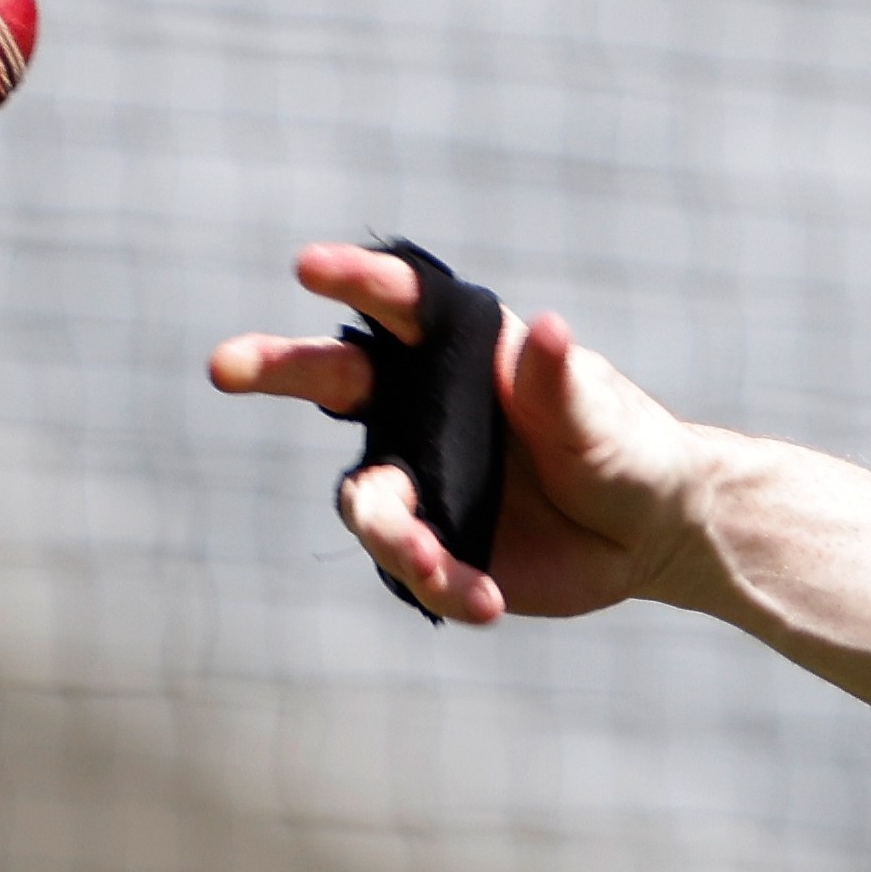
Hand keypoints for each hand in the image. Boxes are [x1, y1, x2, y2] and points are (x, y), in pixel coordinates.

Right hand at [206, 243, 721, 624]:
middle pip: (332, 379)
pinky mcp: (431, 543)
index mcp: (461, 354)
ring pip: (366, 499)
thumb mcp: (600, 417)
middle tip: (225, 366)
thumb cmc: (623, 447)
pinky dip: (441, 586)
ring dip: (389, 532)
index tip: (310, 267)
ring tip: (432, 564)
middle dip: (276, 367)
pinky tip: (486, 603)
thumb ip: (560, 384)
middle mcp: (421, 409)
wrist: (645, 530)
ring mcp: (418, 477)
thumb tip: (548, 332)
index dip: (354, 280)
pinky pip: (410, 568)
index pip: (399, 305)